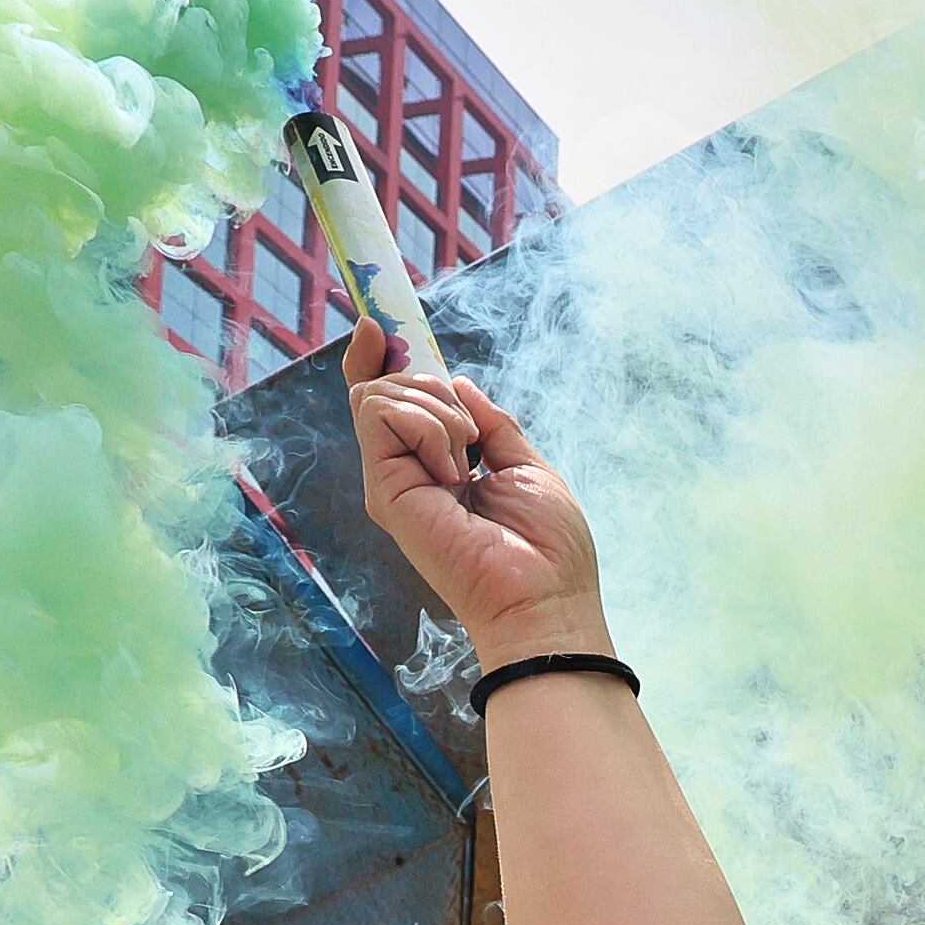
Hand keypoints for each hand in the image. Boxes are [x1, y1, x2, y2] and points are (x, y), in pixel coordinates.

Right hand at [345, 322, 610, 670]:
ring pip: (383, 394)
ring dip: (440, 413)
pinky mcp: (384, 489)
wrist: (543, 598)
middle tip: (474, 444)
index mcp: (439, 466)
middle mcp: (407, 471)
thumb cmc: (547, 548)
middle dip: (437, 391)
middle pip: (389, 386)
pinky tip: (454, 471)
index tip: (378, 325)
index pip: (393, 401)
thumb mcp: (525, 465)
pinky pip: (383, 413)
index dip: (380, 358)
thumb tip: (456, 380)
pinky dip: (429, 425)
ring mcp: (391, 480)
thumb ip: (490, 423)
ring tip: (467, 466)